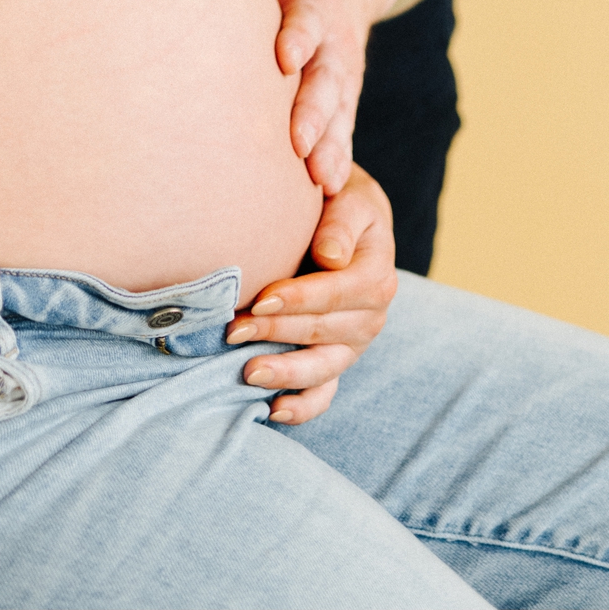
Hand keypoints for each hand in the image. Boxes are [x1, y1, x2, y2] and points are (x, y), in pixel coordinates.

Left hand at [225, 165, 398, 423]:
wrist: (346, 218)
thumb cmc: (340, 203)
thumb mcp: (350, 198)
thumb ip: (342, 222)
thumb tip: (331, 256)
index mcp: (377, 274)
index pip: (336, 292)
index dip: (299, 299)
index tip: (260, 300)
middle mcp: (371, 316)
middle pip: (322, 331)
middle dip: (276, 333)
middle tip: (231, 330)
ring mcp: (354, 344)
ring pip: (323, 367)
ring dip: (285, 373)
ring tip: (247, 372)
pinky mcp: (337, 360)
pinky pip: (325, 392)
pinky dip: (303, 407)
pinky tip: (274, 410)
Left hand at [232, 0, 368, 194]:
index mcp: (315, 0)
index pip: (307, 18)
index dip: (298, 34)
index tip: (285, 56)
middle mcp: (334, 43)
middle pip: (328, 78)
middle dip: (315, 110)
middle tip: (299, 141)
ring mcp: (342, 79)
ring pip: (339, 115)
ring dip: (330, 147)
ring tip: (319, 179)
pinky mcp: (341, 106)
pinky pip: (340, 136)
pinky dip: (336, 163)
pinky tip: (327, 194)